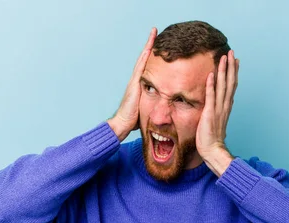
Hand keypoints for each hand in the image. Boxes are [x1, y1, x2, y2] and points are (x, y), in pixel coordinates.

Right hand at [108, 27, 156, 141]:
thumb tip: (165, 108)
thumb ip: (153, 105)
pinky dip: (146, 56)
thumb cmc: (133, 120)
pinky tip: (150, 47)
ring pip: (143, 59)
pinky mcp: (134, 83)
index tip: (159, 45)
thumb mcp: (147, 109)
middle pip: (145, 59)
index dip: (153, 55)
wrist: (122, 124)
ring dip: (148, 46)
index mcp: (140, 85)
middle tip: (156, 32)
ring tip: (154, 33)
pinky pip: (142, 66)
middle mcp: (136, 80)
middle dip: (150, 45)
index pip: (148, 67)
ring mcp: (134, 80)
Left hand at [196, 49, 238, 156]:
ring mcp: (218, 109)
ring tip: (224, 57)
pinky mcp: (210, 113)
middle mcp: (225, 105)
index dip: (233, 72)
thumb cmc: (211, 137)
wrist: (212, 149)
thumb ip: (215, 110)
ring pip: (223, 86)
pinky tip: (211, 74)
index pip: (231, 86)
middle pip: (230, 82)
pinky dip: (211, 85)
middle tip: (231, 52)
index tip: (235, 60)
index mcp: (226, 106)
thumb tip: (213, 104)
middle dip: (231, 66)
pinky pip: (211, 96)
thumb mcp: (214, 120)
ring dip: (224, 71)